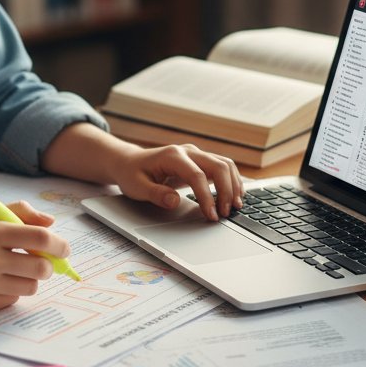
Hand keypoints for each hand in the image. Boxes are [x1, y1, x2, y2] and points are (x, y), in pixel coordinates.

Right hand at [0, 201, 70, 312]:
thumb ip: (18, 213)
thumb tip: (51, 223)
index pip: (39, 237)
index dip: (58, 243)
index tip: (64, 248)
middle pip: (40, 266)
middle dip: (48, 265)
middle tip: (43, 261)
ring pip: (30, 286)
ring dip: (30, 278)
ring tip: (16, 270)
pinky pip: (12, 299)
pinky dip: (12, 290)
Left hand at [110, 143, 244, 221]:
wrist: (130, 162)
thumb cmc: (132, 174)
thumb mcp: (136, 187)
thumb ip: (156, 194)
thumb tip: (175, 201)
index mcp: (172, 156)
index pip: (197, 175)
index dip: (207, 197)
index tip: (211, 215)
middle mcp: (187, 151)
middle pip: (218, 166)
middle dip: (226, 191)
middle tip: (225, 214)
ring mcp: (196, 154)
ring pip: (224, 164)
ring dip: (233, 185)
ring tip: (235, 206)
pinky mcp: (200, 160)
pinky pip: (222, 166)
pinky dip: (232, 180)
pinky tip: (234, 195)